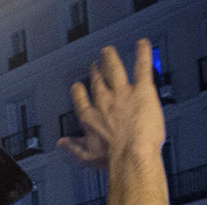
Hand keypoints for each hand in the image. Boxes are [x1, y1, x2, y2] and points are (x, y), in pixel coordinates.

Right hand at [60, 41, 164, 169]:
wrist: (131, 155)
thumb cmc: (112, 158)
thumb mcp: (87, 156)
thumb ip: (74, 147)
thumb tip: (62, 144)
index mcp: (91, 118)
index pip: (82, 100)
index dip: (79, 92)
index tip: (78, 87)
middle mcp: (104, 102)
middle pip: (98, 83)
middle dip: (96, 73)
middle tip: (96, 65)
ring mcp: (123, 93)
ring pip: (115, 70)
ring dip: (111, 59)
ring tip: (109, 52)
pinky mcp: (142, 90)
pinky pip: (142, 67)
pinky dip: (143, 53)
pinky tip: (143, 44)